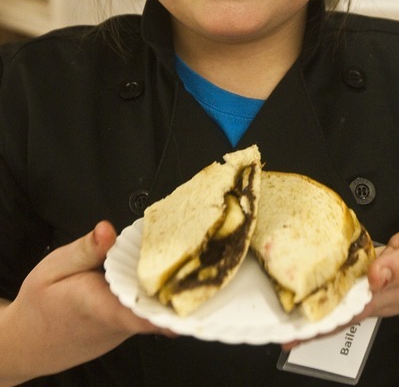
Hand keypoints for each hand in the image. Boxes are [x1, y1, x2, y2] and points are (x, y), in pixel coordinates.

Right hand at [1, 221, 174, 382]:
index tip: (186, 305)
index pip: (135, 313)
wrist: (27, 343)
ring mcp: (123, 331)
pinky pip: (146, 311)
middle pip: (154, 305)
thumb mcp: (54, 268)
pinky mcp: (125, 331)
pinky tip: (159, 275)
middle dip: (176, 286)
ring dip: (166, 289)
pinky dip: (155, 295)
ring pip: (152, 308)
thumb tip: (108, 230)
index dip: (163, 311)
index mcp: (97, 305)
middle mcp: (116, 323)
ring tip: (181, 261)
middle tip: (198, 262)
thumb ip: (85, 250)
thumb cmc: (40, 303)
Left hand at [282, 227, 398, 350]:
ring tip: (272, 316)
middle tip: (268, 324)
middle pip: (328, 315)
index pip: (341, 313)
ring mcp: (361, 294)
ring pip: (328, 307)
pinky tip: (295, 298)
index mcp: (378, 294)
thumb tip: (375, 274)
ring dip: (302, 311)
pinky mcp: (359, 284)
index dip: (316, 321)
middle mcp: (365, 299)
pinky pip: (333, 293)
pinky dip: (314, 296)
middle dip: (300, 320)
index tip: (290, 328)